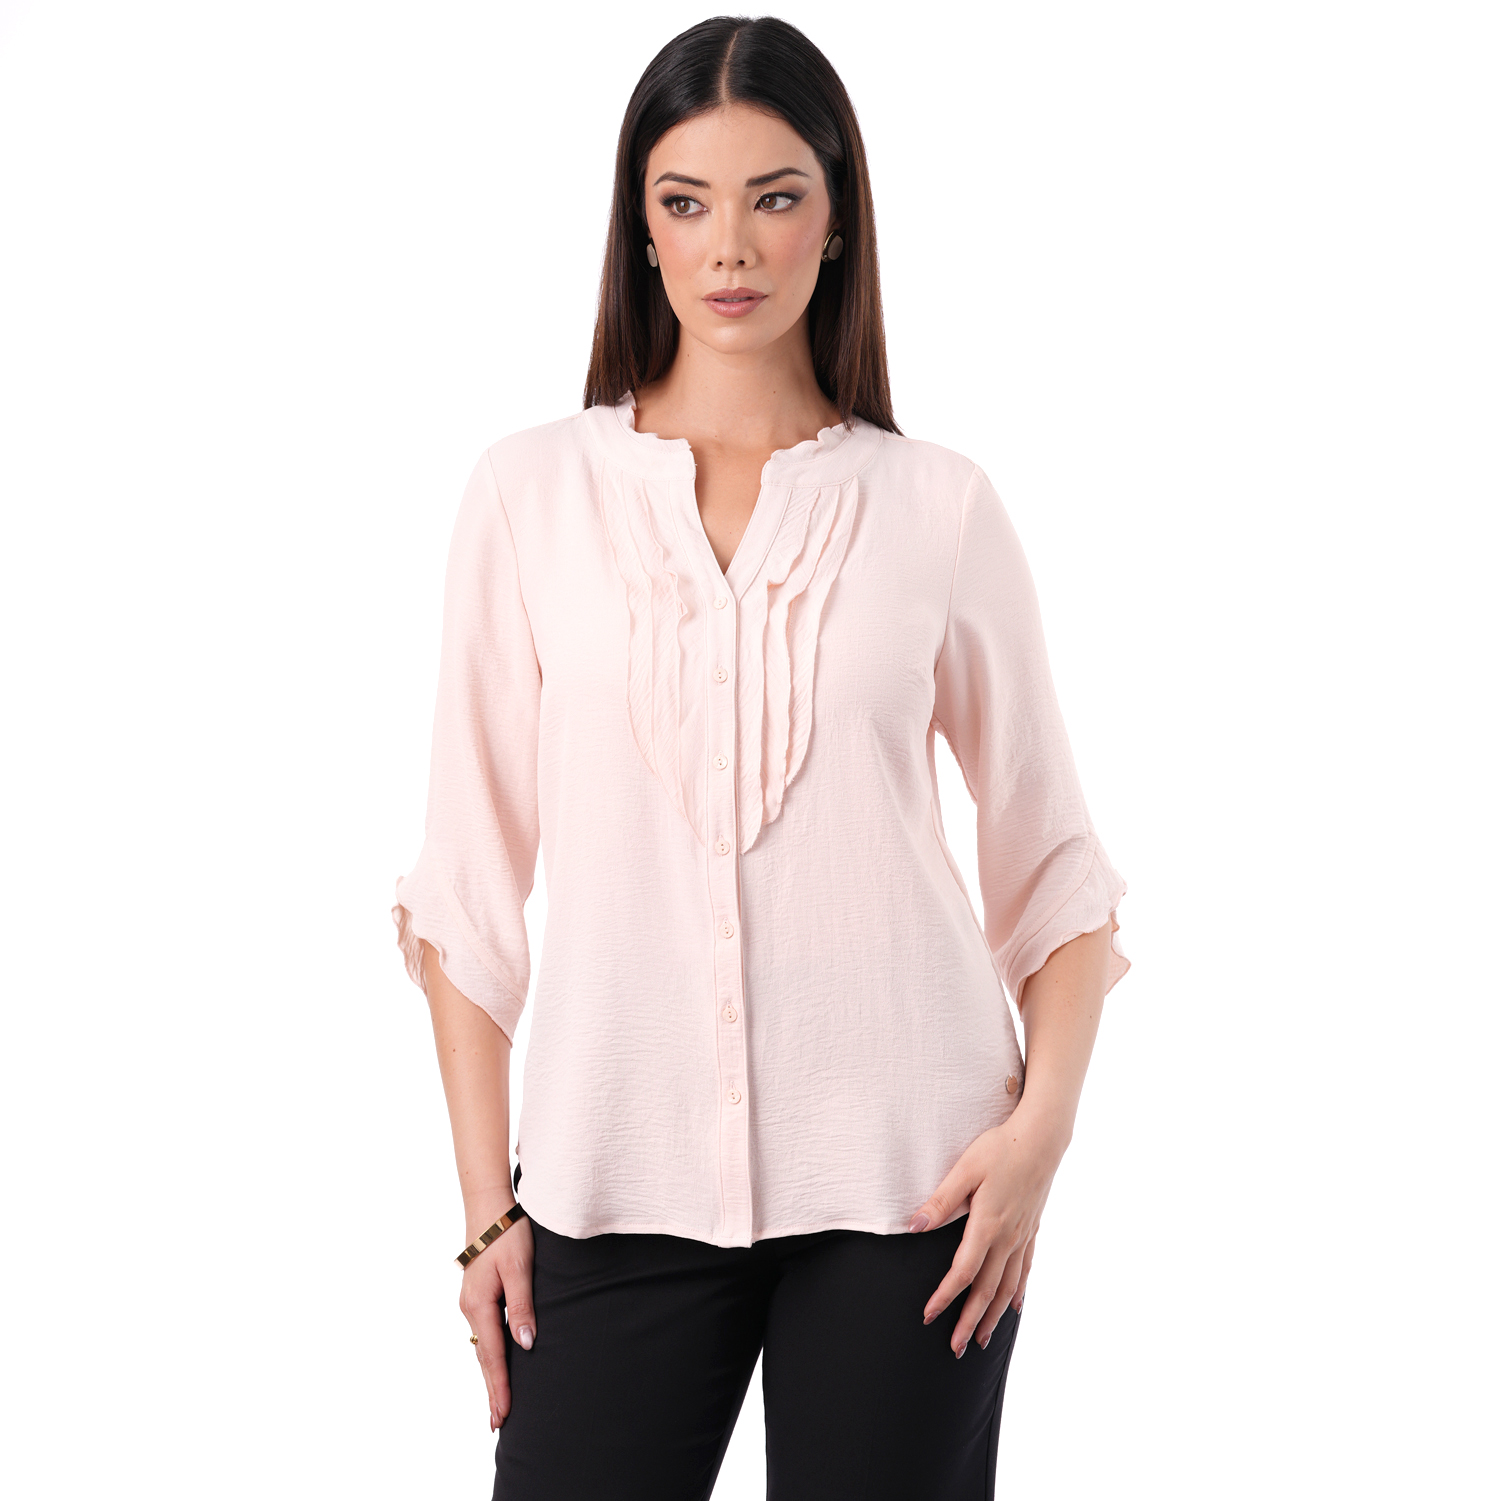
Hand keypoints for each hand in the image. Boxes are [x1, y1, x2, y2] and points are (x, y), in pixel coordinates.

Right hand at [458, 1211, 535, 1430]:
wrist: (489, 1207)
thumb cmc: (507, 1234)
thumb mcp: (520, 1268)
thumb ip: (522, 1306)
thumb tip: (525, 1345)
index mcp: (480, 1305)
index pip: (492, 1356)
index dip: (499, 1387)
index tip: (503, 1416)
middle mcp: (470, 1308)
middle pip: (483, 1357)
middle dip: (492, 1390)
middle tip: (498, 1424)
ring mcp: (471, 1303)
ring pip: (482, 1347)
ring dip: (490, 1375)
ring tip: (498, 1404)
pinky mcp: (476, 1296)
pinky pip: (483, 1334)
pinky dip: (489, 1355)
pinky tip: (495, 1365)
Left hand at [907, 1102, 1069, 1356]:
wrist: (1042, 1139)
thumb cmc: (1000, 1149)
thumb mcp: (964, 1169)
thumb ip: (940, 1201)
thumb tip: (914, 1226)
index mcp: (987, 1225)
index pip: (963, 1272)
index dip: (945, 1296)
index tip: (929, 1316)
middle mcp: (1007, 1238)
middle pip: (986, 1290)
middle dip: (969, 1321)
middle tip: (956, 1348)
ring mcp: (1023, 1237)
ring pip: (1008, 1287)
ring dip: (993, 1316)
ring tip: (982, 1339)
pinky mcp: (1032, 1230)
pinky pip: (1026, 1270)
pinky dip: (1018, 1293)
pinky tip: (1014, 1308)